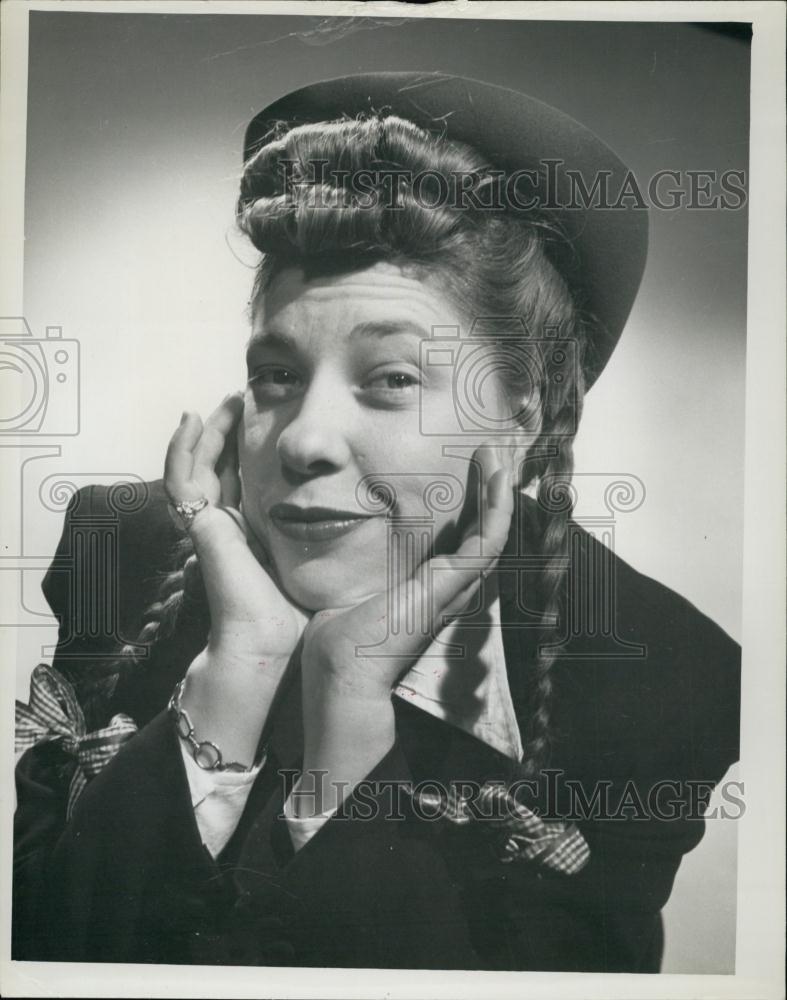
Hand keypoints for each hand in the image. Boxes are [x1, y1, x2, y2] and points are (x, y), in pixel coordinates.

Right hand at [164, 392, 308, 763]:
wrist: (273, 639)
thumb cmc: (305, 605)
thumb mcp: (326, 553)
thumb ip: (341, 528)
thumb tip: (380, 498)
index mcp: (257, 528)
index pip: (248, 476)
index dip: (253, 444)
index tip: (273, 413)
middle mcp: (230, 522)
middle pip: (221, 464)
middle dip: (230, 428)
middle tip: (245, 395)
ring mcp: (209, 522)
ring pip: (196, 464)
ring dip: (208, 429)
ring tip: (226, 399)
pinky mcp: (198, 524)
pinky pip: (179, 477)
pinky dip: (182, 448)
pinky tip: (194, 419)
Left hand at [294, 445, 514, 811]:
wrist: (340, 672)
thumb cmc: (336, 641)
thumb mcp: (348, 590)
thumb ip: (352, 571)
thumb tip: (329, 547)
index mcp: (426, 591)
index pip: (459, 545)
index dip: (469, 511)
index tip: (465, 475)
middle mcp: (447, 589)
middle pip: (482, 536)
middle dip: (490, 496)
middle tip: (490, 456)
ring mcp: (452, 587)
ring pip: (492, 533)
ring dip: (498, 493)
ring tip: (496, 456)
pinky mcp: (451, 584)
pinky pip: (488, 539)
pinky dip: (497, 506)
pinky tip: (497, 476)